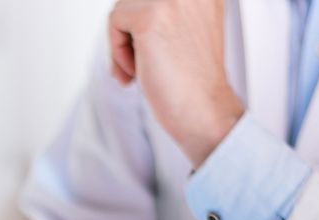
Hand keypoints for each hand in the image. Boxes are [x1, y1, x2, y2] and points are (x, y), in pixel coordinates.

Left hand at [108, 0, 242, 166]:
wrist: (203, 110)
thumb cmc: (191, 80)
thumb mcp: (182, 30)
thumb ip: (162, 11)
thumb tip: (126, 7)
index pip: (148, 0)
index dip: (141, 25)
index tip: (148, 49)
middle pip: (134, 0)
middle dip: (130, 31)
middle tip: (139, 64)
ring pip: (123, 7)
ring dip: (122, 43)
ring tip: (139, 69)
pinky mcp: (151, 15)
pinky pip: (115, 21)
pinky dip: (117, 50)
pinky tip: (136, 72)